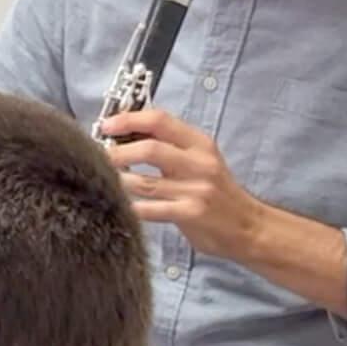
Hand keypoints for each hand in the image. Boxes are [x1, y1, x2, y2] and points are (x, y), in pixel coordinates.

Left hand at [99, 108, 264, 259]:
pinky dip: (129, 207)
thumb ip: (170, 146)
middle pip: (149, 149)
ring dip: (117, 181)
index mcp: (199, 144)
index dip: (128, 119)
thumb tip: (125, 134)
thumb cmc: (217, 193)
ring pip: (144, 182)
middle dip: (116, 153)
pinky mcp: (190, 214)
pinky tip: (119, 206)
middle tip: (98, 157)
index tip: (105, 126)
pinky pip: (150, 210)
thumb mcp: (201, 160)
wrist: (249, 226)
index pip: (160, 120)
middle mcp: (199, 163)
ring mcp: (195, 190)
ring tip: (104, 182)